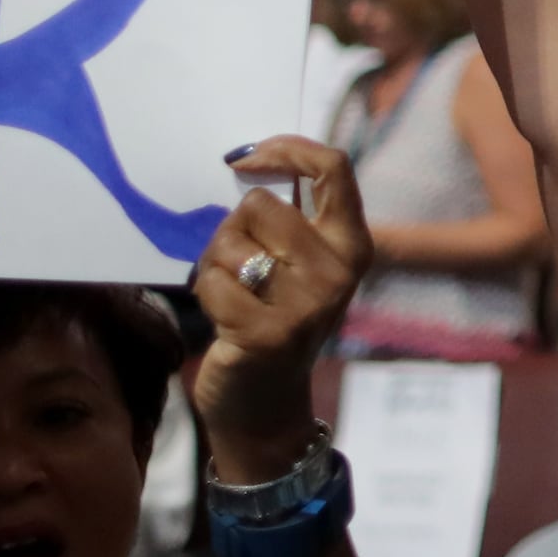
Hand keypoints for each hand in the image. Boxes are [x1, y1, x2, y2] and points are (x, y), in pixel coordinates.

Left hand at [191, 138, 370, 480]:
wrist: (265, 407)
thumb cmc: (275, 321)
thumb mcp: (301, 267)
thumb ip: (291, 218)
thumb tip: (250, 159)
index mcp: (352, 246)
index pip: (333, 168)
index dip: (287, 149)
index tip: (248, 157)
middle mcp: (337, 273)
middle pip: (262, 203)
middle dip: (234, 227)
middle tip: (239, 264)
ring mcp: (305, 305)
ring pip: (231, 240)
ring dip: (216, 264)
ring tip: (234, 296)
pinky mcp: (265, 333)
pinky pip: (212, 282)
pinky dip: (205, 296)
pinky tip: (224, 322)